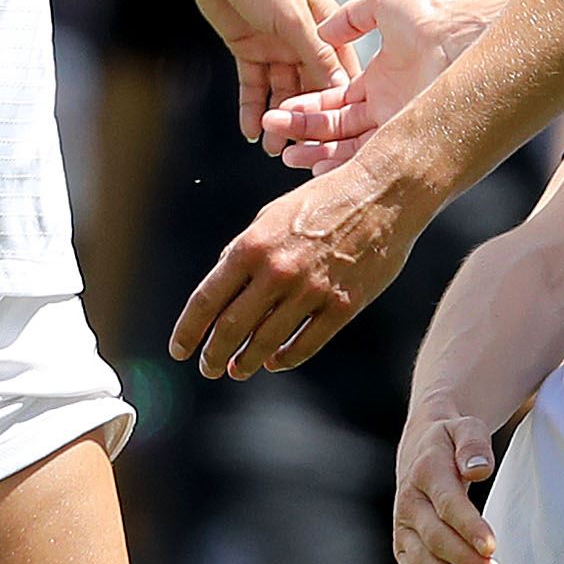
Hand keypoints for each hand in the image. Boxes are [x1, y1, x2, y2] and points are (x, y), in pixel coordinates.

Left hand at [172, 154, 423, 378]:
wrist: (384, 193)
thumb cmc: (324, 200)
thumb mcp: (272, 215)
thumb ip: (244, 251)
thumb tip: (222, 287)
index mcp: (252, 246)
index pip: (207, 300)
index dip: (188, 331)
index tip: (179, 349)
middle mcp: (277, 272)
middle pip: (232, 328)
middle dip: (213, 355)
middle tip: (207, 368)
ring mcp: (312, 291)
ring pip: (267, 342)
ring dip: (246, 362)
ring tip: (237, 370)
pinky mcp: (344, 305)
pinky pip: (307, 343)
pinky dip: (286, 358)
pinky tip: (275, 362)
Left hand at [178, 0, 343, 140]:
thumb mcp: (295, 19)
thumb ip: (317, 54)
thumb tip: (341, 87)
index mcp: (324, 26)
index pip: (342, 68)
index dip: (342, 99)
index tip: (342, 131)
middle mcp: (303, 38)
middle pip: (310, 85)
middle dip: (305, 116)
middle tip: (300, 147)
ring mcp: (275, 44)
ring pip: (280, 89)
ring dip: (277, 116)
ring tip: (272, 146)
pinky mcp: (248, 48)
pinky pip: (253, 84)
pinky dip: (251, 107)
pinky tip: (249, 130)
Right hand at [268, 0, 492, 170]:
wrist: (465, 37)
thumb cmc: (432, 17)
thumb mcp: (384, 5)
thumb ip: (351, 17)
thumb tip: (324, 33)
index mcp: (378, 82)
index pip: (333, 101)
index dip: (306, 106)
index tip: (279, 107)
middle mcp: (386, 108)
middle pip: (335, 128)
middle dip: (302, 130)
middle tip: (274, 130)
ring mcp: (397, 126)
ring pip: (348, 148)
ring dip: (316, 152)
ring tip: (287, 155)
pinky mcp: (408, 139)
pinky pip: (371, 159)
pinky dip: (343, 165)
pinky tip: (317, 168)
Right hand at [388, 409, 504, 563]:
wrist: (422, 444)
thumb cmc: (451, 439)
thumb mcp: (466, 427)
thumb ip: (473, 443)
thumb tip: (478, 468)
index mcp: (427, 470)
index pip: (448, 503)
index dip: (469, 527)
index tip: (491, 546)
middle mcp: (410, 499)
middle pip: (435, 536)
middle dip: (463, 559)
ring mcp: (403, 522)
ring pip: (419, 555)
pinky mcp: (403, 539)